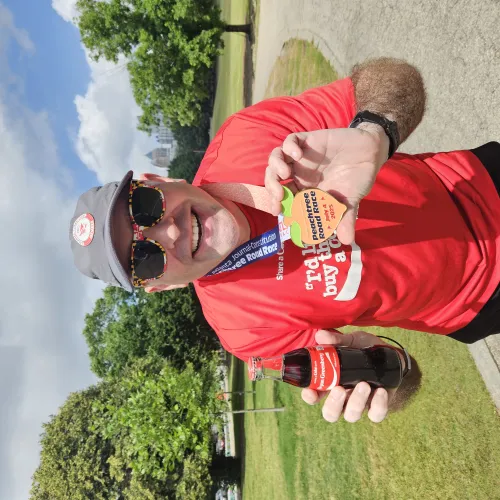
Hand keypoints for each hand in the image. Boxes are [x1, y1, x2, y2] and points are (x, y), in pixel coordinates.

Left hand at [265, 124, 388, 244]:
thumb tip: (347, 242)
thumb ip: (345, 219)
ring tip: (284, 173)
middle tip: (278, 194)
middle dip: (271, 187)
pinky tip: (297, 154)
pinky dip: (289, 146)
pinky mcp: (308, 140)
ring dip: (275, 166)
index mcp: (304, 190)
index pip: (283, 198)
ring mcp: (301, 157)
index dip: (277, 204)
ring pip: (277, 159)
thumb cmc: (357, 178)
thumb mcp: (351, 202)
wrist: (371, 153)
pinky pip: (290, 140)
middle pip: (274, 179)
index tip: (277, 210)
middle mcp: (299, 174)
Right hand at [302, 329, 399, 423]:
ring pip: (352, 415)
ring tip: (363, 384)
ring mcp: (360, 403)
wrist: (391, 355)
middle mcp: (343, 397)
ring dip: (356, 402)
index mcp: (331, 383)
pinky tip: (380, 390)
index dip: (310, 397)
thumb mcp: (351, 342)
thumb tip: (320, 335)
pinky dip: (378, 405)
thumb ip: (337, 340)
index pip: (314, 395)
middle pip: (330, 414)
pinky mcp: (378, 406)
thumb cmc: (364, 349)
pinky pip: (376, 414)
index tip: (310, 392)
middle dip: (333, 405)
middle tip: (339, 389)